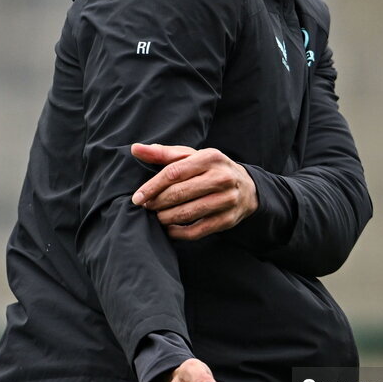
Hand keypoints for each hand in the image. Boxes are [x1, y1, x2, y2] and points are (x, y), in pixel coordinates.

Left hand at [131, 143, 257, 240]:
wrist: (247, 187)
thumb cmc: (211, 169)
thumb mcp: (191, 156)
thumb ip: (163, 153)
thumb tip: (135, 149)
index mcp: (210, 157)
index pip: (174, 172)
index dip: (152, 186)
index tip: (137, 197)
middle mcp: (221, 178)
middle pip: (179, 194)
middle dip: (157, 203)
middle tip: (147, 207)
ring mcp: (227, 200)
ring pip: (187, 213)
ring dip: (165, 218)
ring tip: (157, 217)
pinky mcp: (228, 219)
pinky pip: (197, 230)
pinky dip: (178, 232)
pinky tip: (169, 229)